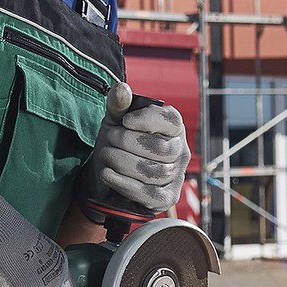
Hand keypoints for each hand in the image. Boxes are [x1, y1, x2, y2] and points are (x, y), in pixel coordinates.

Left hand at [80, 87, 190, 214]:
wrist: (106, 175)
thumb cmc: (117, 144)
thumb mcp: (115, 121)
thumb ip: (118, 105)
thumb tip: (121, 89)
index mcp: (174, 128)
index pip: (171, 121)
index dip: (147, 120)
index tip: (124, 121)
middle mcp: (180, 152)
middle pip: (159, 148)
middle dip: (127, 142)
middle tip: (109, 139)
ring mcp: (175, 176)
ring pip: (152, 171)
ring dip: (122, 162)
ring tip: (106, 155)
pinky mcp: (166, 198)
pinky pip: (147, 193)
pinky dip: (123, 183)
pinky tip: (108, 174)